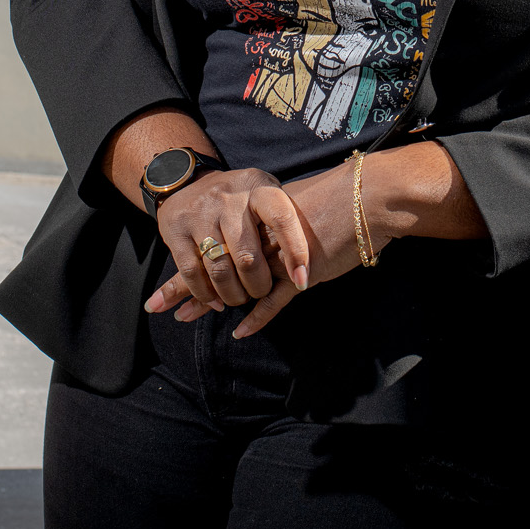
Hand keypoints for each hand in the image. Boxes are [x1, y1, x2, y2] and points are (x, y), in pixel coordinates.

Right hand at [145, 168, 311, 320]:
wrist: (188, 179)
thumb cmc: (241, 198)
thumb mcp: (265, 194)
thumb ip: (284, 222)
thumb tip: (307, 266)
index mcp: (258, 188)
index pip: (281, 217)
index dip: (295, 251)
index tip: (303, 280)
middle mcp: (228, 199)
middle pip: (247, 256)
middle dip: (257, 285)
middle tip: (260, 292)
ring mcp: (200, 213)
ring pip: (219, 269)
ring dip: (231, 294)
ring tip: (239, 298)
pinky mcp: (175, 229)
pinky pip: (191, 272)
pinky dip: (204, 294)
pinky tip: (215, 299)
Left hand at [146, 144, 487, 339]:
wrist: (370, 197)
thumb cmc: (346, 200)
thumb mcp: (303, 211)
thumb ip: (283, 224)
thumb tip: (273, 234)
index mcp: (262, 217)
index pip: (220, 241)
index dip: (194, 259)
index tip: (172, 273)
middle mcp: (265, 235)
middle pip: (218, 263)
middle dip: (189, 285)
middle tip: (160, 304)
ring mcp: (281, 256)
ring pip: (238, 283)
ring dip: (210, 302)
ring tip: (184, 317)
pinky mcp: (301, 274)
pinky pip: (274, 301)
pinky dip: (257, 318)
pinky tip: (240, 331)